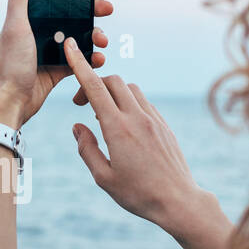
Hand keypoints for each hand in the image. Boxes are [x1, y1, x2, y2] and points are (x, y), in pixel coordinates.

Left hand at [0, 0, 112, 127]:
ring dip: (96, 35)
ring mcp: (52, 49)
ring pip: (81, 36)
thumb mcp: (15, 25)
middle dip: (94, 10)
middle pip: (74, 14)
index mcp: (31, 17)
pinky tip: (99, 59)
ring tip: (102, 40)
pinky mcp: (59, 67)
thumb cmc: (10, 63)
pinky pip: (81, 58)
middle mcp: (42, 31)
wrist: (13, 100)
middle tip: (108, 8)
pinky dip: (92, 58)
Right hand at [62, 37, 230, 248]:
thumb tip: (78, 127)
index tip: (70, 47)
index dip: (79, 65)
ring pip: (130, 89)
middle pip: (114, 81)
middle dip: (95, 83)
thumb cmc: (138, 194)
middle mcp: (137, 118)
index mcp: (118, 129)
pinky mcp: (164, 125)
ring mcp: (154, 119)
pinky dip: (128, 103)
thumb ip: (86, 149)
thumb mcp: (103, 177)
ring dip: (113, 93)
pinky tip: (123, 125)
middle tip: (82, 105)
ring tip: (103, 117)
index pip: (95, 87)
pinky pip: (144, 102)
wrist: (178, 201)